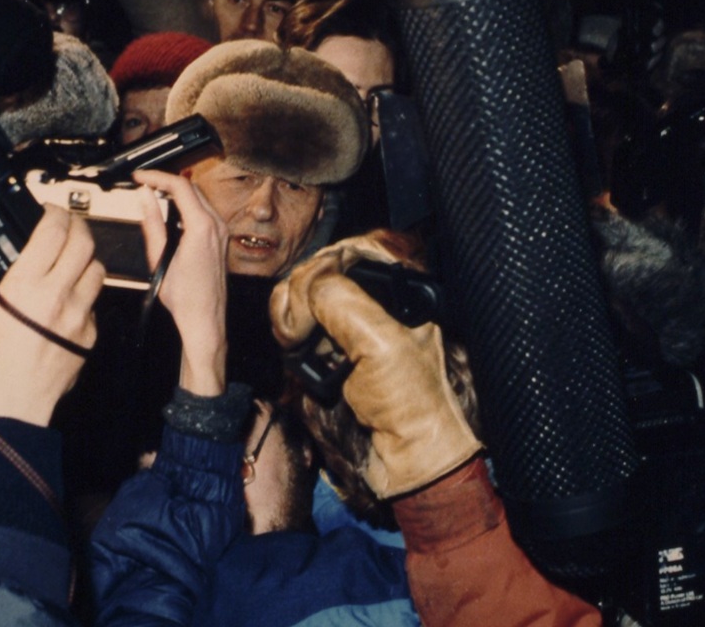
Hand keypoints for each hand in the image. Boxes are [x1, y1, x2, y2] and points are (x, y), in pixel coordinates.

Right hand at [0, 205, 105, 425]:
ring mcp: (78, 315)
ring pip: (98, 270)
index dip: (56, 214)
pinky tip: (70, 296)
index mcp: (25, 286)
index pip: (53, 232)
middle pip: (85, 243)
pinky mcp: (90, 333)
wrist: (14, 404)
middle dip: (78, 227)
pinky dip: (86, 293)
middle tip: (67, 227)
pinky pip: (95, 301)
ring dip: (87, 259)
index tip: (50, 211)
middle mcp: (57, 296)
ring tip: (72, 259)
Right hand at [132, 169, 227, 396]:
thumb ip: (152, 223)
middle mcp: (216, 226)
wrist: (205, 319)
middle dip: (166, 181)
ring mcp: (222, 232)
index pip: (179, 186)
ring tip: (154, 195)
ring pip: (199, 198)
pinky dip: (187, 205)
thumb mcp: (159, 258)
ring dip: (177, 192)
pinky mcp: (221, 239)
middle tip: (144, 183)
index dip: (156, 177)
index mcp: (202, 228)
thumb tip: (145, 198)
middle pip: (191, 188)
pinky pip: (204, 211)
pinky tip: (171, 213)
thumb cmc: (186, 298)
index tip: (140, 177)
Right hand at [271, 234, 480, 498]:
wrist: (407, 455)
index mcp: (403, 288)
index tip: (312, 292)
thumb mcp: (380, 342)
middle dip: (303, 295)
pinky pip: (300, 324)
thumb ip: (341, 300)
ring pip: (305, 296)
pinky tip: (299, 351)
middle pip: (322, 269)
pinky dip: (291, 334)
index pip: (355, 248)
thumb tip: (308, 286)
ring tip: (298, 341)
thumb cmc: (412, 404)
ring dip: (292, 316)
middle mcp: (378, 300)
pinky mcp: (334, 347)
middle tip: (301, 328)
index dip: (327, 265)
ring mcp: (354, 324)